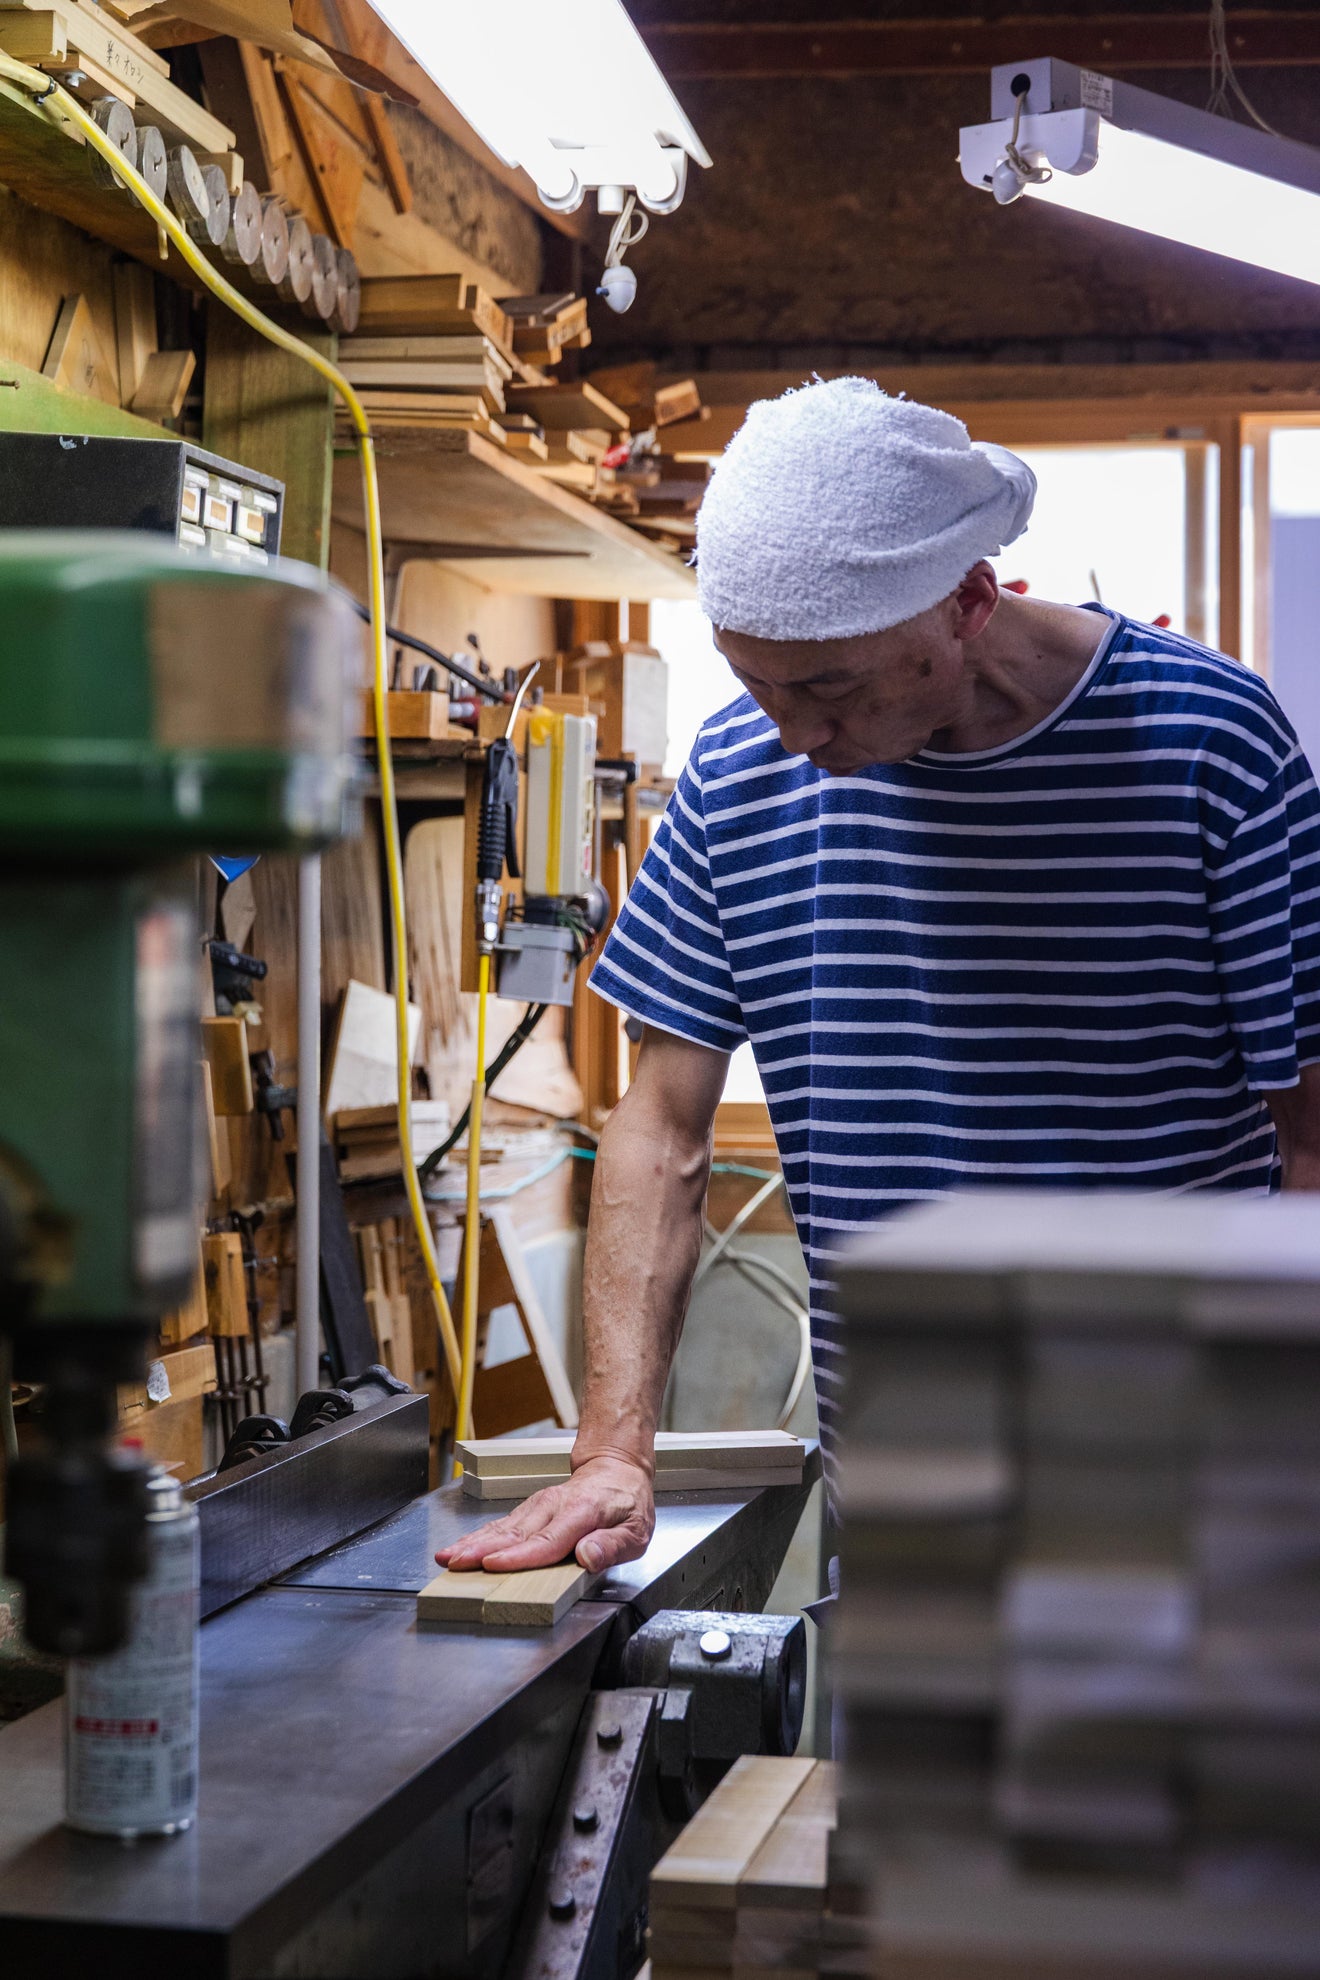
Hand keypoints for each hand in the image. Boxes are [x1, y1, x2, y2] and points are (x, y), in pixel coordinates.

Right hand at [435, 1452, 654, 1574]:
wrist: (616, 1469)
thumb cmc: (627, 1504)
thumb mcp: (637, 1529)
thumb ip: (612, 1546)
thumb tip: (587, 1556)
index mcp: (582, 1513)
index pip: (547, 1540)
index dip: (519, 1556)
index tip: (494, 1564)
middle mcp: (554, 1506)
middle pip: (515, 1533)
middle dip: (481, 1550)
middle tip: (455, 1564)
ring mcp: (539, 1506)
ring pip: (502, 1527)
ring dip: (472, 1543)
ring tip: (447, 1557)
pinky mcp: (529, 1510)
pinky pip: (501, 1525)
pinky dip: (477, 1537)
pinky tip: (459, 1548)